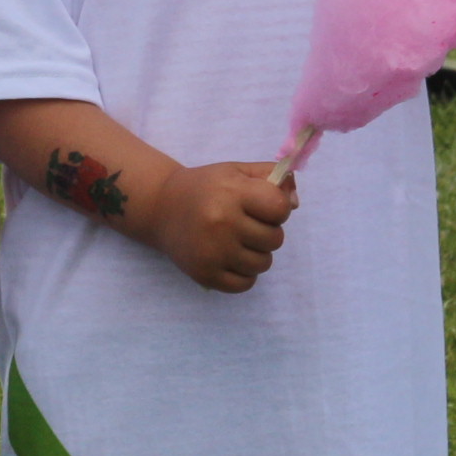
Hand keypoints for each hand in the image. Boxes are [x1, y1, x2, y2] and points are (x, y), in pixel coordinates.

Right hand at [126, 161, 295, 292]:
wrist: (162, 207)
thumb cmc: (206, 187)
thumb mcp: (237, 172)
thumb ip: (271, 178)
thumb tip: (294, 203)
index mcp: (232, 193)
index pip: (280, 208)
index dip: (277, 208)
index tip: (262, 206)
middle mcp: (222, 223)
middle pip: (275, 239)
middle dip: (267, 232)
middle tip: (247, 224)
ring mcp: (213, 252)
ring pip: (263, 264)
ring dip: (257, 254)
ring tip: (239, 241)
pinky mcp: (205, 274)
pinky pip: (246, 284)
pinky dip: (244, 274)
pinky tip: (231, 258)